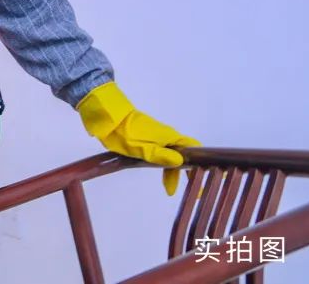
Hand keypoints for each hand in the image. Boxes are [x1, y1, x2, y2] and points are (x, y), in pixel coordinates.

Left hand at [77, 82, 199, 194]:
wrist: (108, 118)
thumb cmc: (126, 134)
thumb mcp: (143, 149)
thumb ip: (162, 156)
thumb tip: (181, 162)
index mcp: (170, 137)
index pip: (193, 148)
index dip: (199, 163)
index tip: (200, 178)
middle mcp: (166, 136)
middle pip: (182, 154)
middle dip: (183, 172)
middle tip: (180, 190)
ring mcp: (156, 136)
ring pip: (170, 154)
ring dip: (171, 170)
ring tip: (168, 188)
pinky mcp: (145, 138)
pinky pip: (160, 152)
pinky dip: (162, 164)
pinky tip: (157, 172)